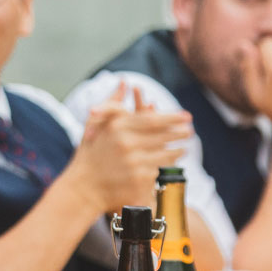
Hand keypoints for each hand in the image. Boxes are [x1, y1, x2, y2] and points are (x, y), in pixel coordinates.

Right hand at [64, 83, 191, 212]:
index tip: (186, 116)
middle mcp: (126, 144)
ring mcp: (134, 164)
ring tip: (183, 147)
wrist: (82, 189)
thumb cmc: (89, 154)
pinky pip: (160, 171)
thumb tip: (124, 81)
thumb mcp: (95, 125)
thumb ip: (112, 103)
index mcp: (117, 128)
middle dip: (179, 133)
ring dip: (177, 150)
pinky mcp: (139, 181)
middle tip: (189, 131)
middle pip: (163, 136)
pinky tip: (171, 163)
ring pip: (165, 154)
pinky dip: (167, 166)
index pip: (153, 120)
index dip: (172, 118)